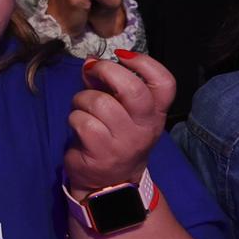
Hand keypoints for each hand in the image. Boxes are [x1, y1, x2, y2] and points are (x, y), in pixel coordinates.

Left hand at [64, 51, 173, 196]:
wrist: (110, 181)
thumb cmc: (113, 135)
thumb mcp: (119, 109)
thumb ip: (106, 83)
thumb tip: (90, 61)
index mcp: (155, 113)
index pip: (165, 83)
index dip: (145, 63)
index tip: (122, 56)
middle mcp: (145, 127)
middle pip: (133, 89)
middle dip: (106, 71)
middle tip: (92, 71)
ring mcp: (125, 142)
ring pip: (99, 103)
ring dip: (82, 99)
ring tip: (83, 108)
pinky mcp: (102, 153)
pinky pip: (82, 121)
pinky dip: (74, 118)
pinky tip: (78, 127)